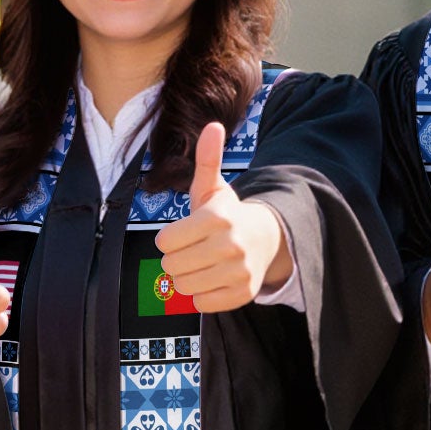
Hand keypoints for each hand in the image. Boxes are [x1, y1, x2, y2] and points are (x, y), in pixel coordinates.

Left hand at [153, 122, 288, 312]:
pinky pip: (201, 303)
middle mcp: (231, 246)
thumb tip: (213, 125)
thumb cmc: (228, 214)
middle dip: (175, 259)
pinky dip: (201, 294)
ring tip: (201, 264)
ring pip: (184, 287)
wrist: (265, 239)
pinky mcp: (242, 294)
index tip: (183, 233)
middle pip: (171, 266)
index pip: (165, 242)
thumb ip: (207, 159)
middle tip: (191, 250)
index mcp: (218, 218)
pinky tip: (212, 278)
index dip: (168, 239)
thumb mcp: (213, 187)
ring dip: (186, 277)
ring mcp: (239, 272)